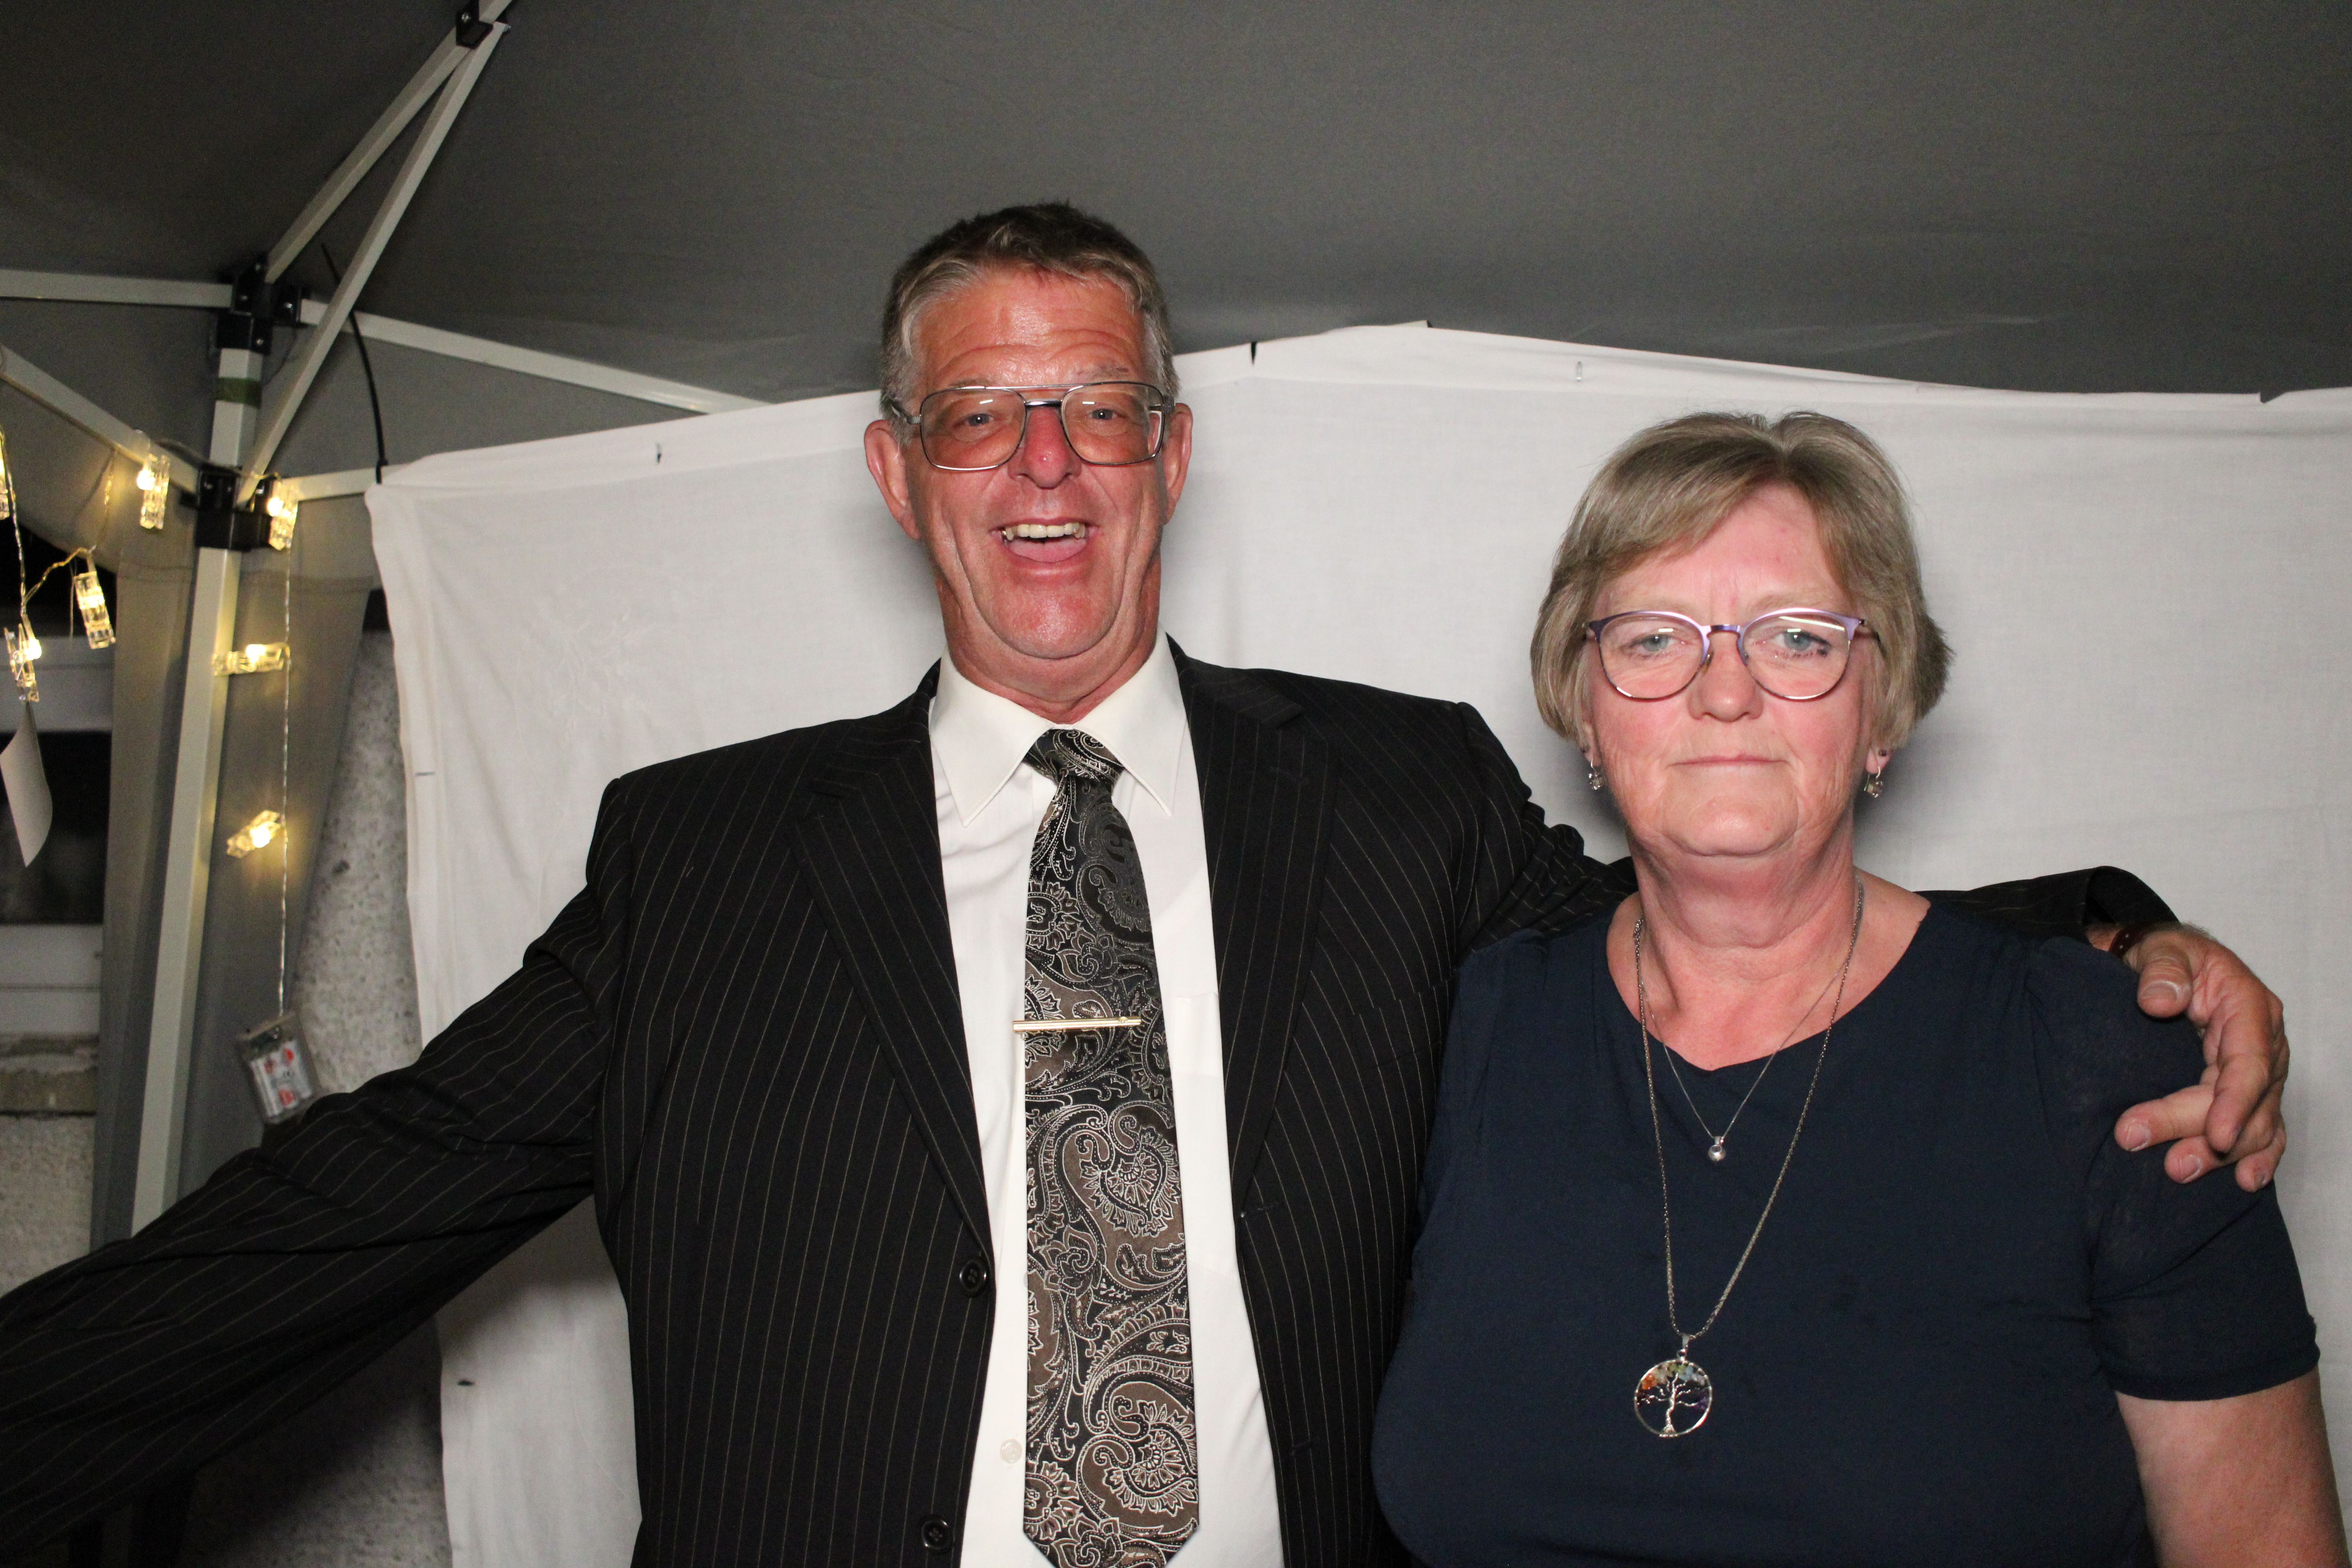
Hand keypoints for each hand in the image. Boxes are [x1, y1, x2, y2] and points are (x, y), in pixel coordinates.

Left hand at [2102, 923, 2287, 1191]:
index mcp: (2250, 1007)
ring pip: (2255, 1122)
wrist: (2163, 964)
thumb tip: (2159, 1001)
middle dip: (2205, 1132)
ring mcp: (2260, 1070)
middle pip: (2246, 1100)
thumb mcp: (2161, 949)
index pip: (2250, 1063)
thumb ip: (2162, 970)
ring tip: (2179, 1171)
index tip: (2213, 1135)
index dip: (2234, 1102)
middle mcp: (2264, 1043)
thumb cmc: (2165, 956)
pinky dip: (2256, 1156)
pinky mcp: (2246, 1090)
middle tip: (2157, 1152)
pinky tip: (2243, 1181)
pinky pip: (2262, 1127)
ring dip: (2222, 1153)